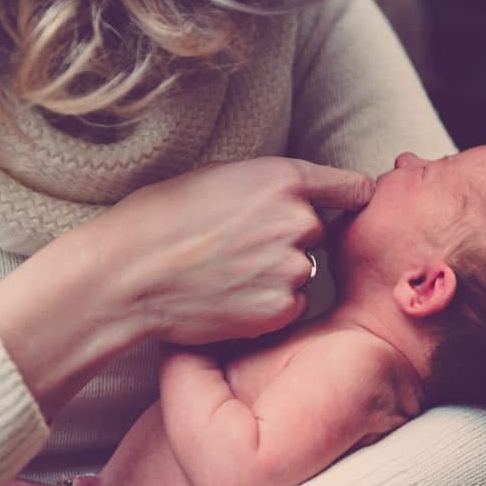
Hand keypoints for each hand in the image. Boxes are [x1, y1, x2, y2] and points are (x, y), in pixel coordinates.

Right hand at [0, 157, 371, 415]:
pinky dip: (267, 306)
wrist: (128, 275)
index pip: (350, 187)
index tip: (357, 204)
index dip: (354, 197)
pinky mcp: (280, 308)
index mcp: (283, 178)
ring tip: (226, 273)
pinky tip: (229, 299)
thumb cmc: (159, 219)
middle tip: (239, 247)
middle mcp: (298, 220)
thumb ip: (268, 185)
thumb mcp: (217, 177)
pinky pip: (290, 306)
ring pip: (303, 271)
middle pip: (318, 231)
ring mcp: (292, 267)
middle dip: (290, 239)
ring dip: (278, 274)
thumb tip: (299, 196)